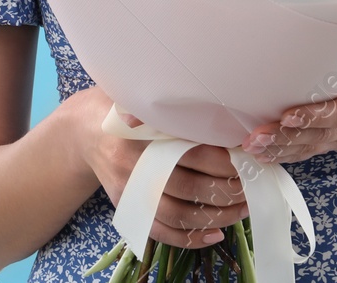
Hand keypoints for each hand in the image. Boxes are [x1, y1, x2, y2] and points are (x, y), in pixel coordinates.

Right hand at [70, 86, 246, 247]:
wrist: (84, 132)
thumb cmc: (123, 110)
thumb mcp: (141, 99)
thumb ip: (171, 106)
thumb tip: (216, 111)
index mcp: (143, 134)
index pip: (190, 152)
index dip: (222, 161)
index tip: (248, 160)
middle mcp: (135, 166)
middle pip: (188, 187)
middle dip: (226, 191)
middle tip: (252, 187)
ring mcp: (130, 192)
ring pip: (178, 215)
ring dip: (215, 217)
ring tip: (242, 209)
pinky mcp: (128, 209)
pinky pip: (161, 232)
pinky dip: (190, 238)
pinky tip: (216, 233)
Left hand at [240, 30, 336, 166]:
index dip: (317, 117)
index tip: (288, 115)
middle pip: (321, 135)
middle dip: (288, 137)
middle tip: (258, 137)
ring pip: (310, 146)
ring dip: (281, 148)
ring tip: (253, 146)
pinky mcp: (329, 135)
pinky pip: (306, 149)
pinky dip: (284, 152)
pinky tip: (262, 153)